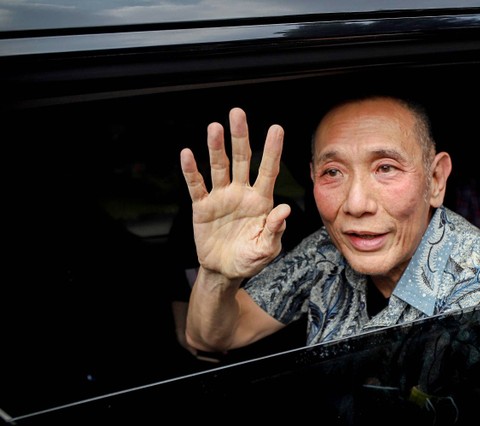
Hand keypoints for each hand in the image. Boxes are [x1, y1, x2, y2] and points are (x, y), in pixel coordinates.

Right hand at [180, 107, 290, 278]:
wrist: (224, 270)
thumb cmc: (250, 259)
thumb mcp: (266, 249)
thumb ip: (274, 230)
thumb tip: (284, 210)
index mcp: (261, 201)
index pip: (268, 170)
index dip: (272, 150)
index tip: (276, 129)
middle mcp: (241, 193)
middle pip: (242, 160)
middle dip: (240, 137)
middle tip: (238, 113)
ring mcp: (221, 197)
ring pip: (219, 167)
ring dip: (216, 148)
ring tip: (214, 127)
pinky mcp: (202, 206)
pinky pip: (196, 185)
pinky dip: (191, 171)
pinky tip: (187, 154)